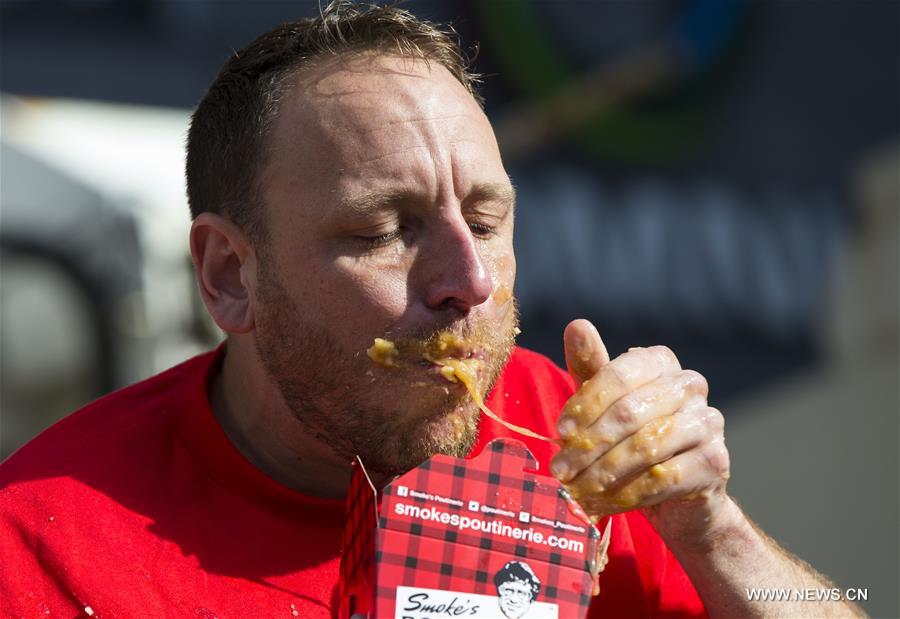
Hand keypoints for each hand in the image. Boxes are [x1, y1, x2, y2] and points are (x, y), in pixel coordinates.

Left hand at [551, 319, 732, 546]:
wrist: (677, 497)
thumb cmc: (631, 439)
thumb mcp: (604, 403)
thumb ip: (590, 367)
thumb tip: (576, 325)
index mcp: (661, 361)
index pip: (618, 373)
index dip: (586, 404)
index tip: (560, 432)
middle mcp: (690, 385)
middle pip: (629, 412)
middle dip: (588, 445)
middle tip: (560, 470)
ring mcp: (709, 423)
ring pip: (645, 447)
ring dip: (602, 473)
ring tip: (576, 490)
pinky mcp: (716, 462)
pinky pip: (663, 479)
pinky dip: (625, 494)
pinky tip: (601, 504)